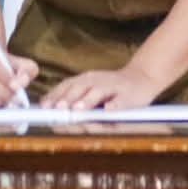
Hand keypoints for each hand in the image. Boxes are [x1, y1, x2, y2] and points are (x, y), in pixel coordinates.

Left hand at [41, 68, 162, 110]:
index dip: (56, 96)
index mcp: (86, 79)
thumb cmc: (112, 88)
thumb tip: (49, 106)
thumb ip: (73, 96)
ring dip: (88, 101)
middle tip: (58, 109)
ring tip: (78, 109)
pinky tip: (109, 111)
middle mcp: (98, 81)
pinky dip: (115, 105)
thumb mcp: (90, 88)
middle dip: (68, 99)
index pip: (67, 86)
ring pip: (99, 92)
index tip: (45, 107)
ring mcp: (114, 87)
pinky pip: (121, 100)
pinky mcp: (129, 95)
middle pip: (80, 88)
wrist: (142, 78)